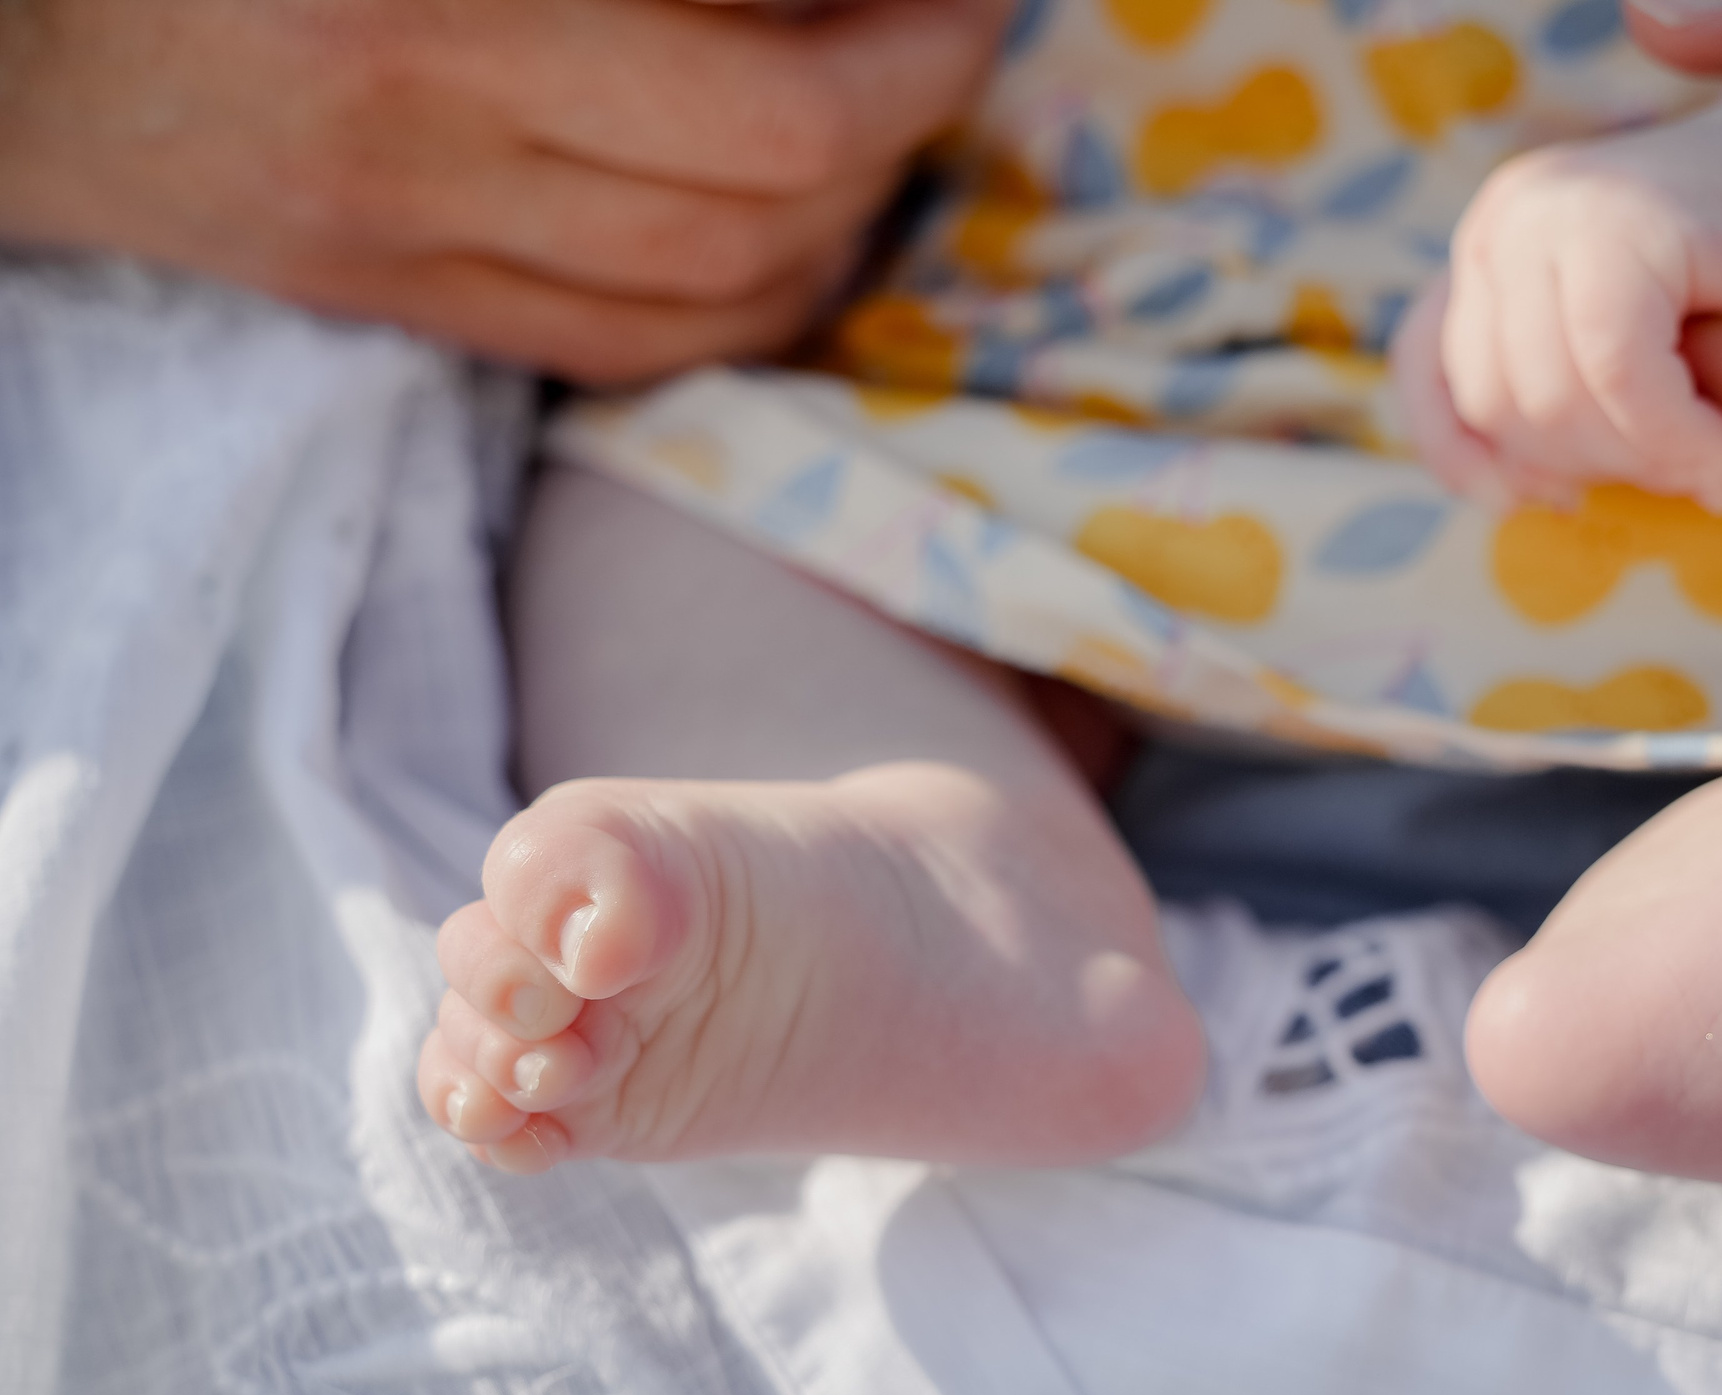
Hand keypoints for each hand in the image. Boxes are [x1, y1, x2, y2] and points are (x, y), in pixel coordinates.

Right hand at [0, 0, 1007, 382]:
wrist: (15, 26)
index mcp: (447, 15)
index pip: (772, 103)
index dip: (914, 53)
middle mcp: (431, 144)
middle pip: (765, 204)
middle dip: (903, 125)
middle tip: (943, 40)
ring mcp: (407, 241)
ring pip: (713, 295)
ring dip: (843, 224)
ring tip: (885, 131)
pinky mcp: (391, 297)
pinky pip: (623, 347)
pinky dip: (743, 303)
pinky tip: (793, 236)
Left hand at [1396, 116, 1721, 512]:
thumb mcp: (1610, 366)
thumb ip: (1542, 407)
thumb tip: (1505, 497)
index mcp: (1484, 256)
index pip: (1438, 391)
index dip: (1488, 469)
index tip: (1562, 504)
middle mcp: (1503, 222)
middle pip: (1499, 406)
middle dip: (1594, 468)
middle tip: (1682, 476)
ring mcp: (1554, 210)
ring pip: (1550, 402)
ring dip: (1641, 462)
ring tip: (1712, 464)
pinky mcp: (1623, 219)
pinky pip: (1616, 374)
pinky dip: (1671, 439)